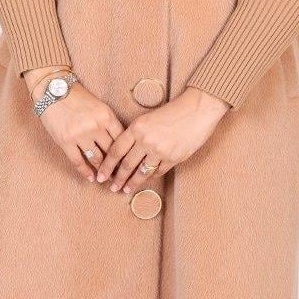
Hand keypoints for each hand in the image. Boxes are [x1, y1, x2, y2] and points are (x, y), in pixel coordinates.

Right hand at [23, 67, 124, 183]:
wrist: (54, 89)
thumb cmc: (77, 97)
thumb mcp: (99, 106)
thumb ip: (109, 122)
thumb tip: (120, 143)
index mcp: (106, 116)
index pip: (121, 140)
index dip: (126, 154)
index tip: (128, 164)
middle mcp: (95, 126)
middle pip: (111, 152)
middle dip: (116, 167)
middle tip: (121, 178)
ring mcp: (80, 135)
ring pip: (96, 159)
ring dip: (102, 171)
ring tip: (107, 180)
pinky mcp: (65, 141)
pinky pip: (78, 162)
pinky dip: (85, 172)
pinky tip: (91, 178)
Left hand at [95, 86, 229, 194]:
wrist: (198, 109)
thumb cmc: (174, 110)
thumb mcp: (149, 118)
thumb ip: (137, 133)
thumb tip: (125, 151)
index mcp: (137, 127)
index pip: (116, 150)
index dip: (107, 165)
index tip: (101, 175)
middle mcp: (146, 140)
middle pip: (126, 164)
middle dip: (117, 178)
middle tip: (111, 188)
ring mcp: (160, 151)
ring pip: (141, 172)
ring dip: (132, 183)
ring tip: (125, 189)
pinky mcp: (173, 158)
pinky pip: (158, 171)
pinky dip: (151, 176)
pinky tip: (146, 180)